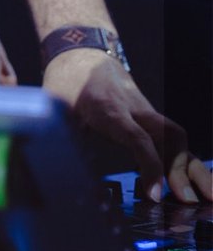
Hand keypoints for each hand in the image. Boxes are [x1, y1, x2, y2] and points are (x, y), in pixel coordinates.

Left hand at [43, 50, 212, 204]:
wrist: (81, 48)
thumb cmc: (67, 80)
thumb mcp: (54, 106)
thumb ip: (57, 134)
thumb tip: (54, 170)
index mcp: (110, 109)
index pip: (137, 138)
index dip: (149, 166)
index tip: (154, 194)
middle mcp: (135, 110)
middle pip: (169, 136)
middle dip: (183, 169)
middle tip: (188, 202)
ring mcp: (146, 113)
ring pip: (178, 139)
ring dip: (194, 168)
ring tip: (211, 198)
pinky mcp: (150, 119)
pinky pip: (173, 141)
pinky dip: (188, 162)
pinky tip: (201, 184)